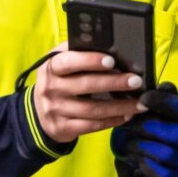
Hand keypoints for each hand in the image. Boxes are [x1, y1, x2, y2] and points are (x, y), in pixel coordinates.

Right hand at [31, 47, 145, 145]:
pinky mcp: (63, 127)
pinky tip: (126, 115)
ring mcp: (56, 110)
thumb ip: (77, 52)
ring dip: (120, 106)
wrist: (38, 112)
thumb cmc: (58, 81)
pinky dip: (112, 121)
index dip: (90, 60)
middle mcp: (51, 88)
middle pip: (86, 85)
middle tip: (135, 81)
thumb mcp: (59, 63)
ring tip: (139, 103)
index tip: (112, 61)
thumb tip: (110, 48)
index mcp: (51, 67)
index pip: (69, 62)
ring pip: (93, 109)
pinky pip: (91, 125)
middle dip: (115, 83)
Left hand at [111, 90, 177, 176]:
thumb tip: (158, 85)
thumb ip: (167, 99)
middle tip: (130, 122)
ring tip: (127, 139)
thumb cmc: (172, 131)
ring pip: (165, 153)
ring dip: (142, 144)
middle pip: (176, 133)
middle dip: (149, 126)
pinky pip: (158, 170)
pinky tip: (132, 154)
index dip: (164, 103)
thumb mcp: (173, 114)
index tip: (143, 98)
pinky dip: (142, 161)